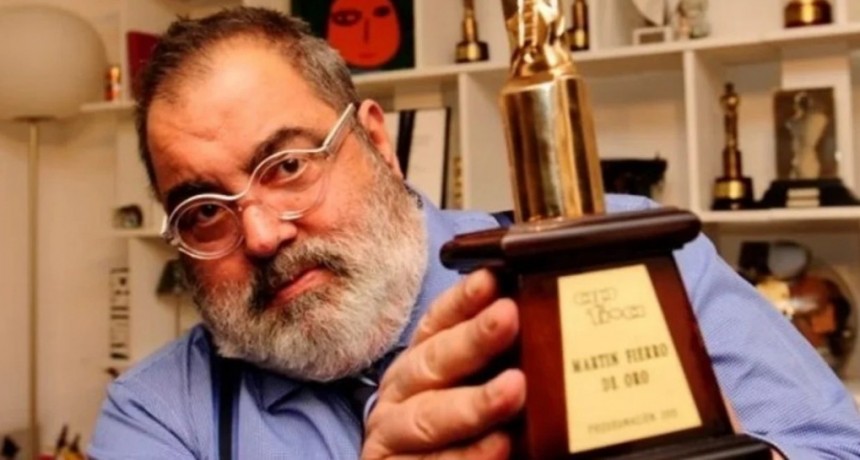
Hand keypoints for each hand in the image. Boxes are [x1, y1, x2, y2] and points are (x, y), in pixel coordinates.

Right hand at [361, 269, 525, 458]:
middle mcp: (401, 392)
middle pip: (434, 361)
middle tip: (508, 317)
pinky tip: (501, 445)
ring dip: (474, 403)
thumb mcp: (473, 385)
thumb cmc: (454, 429)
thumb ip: (499, 360)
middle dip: (473, 339)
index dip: (462, 300)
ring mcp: (393, 434)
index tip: (491, 279)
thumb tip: (541, 321)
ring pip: (430, 417)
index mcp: (420, 362)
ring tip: (515, 388)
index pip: (438, 323)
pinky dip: (470, 455)